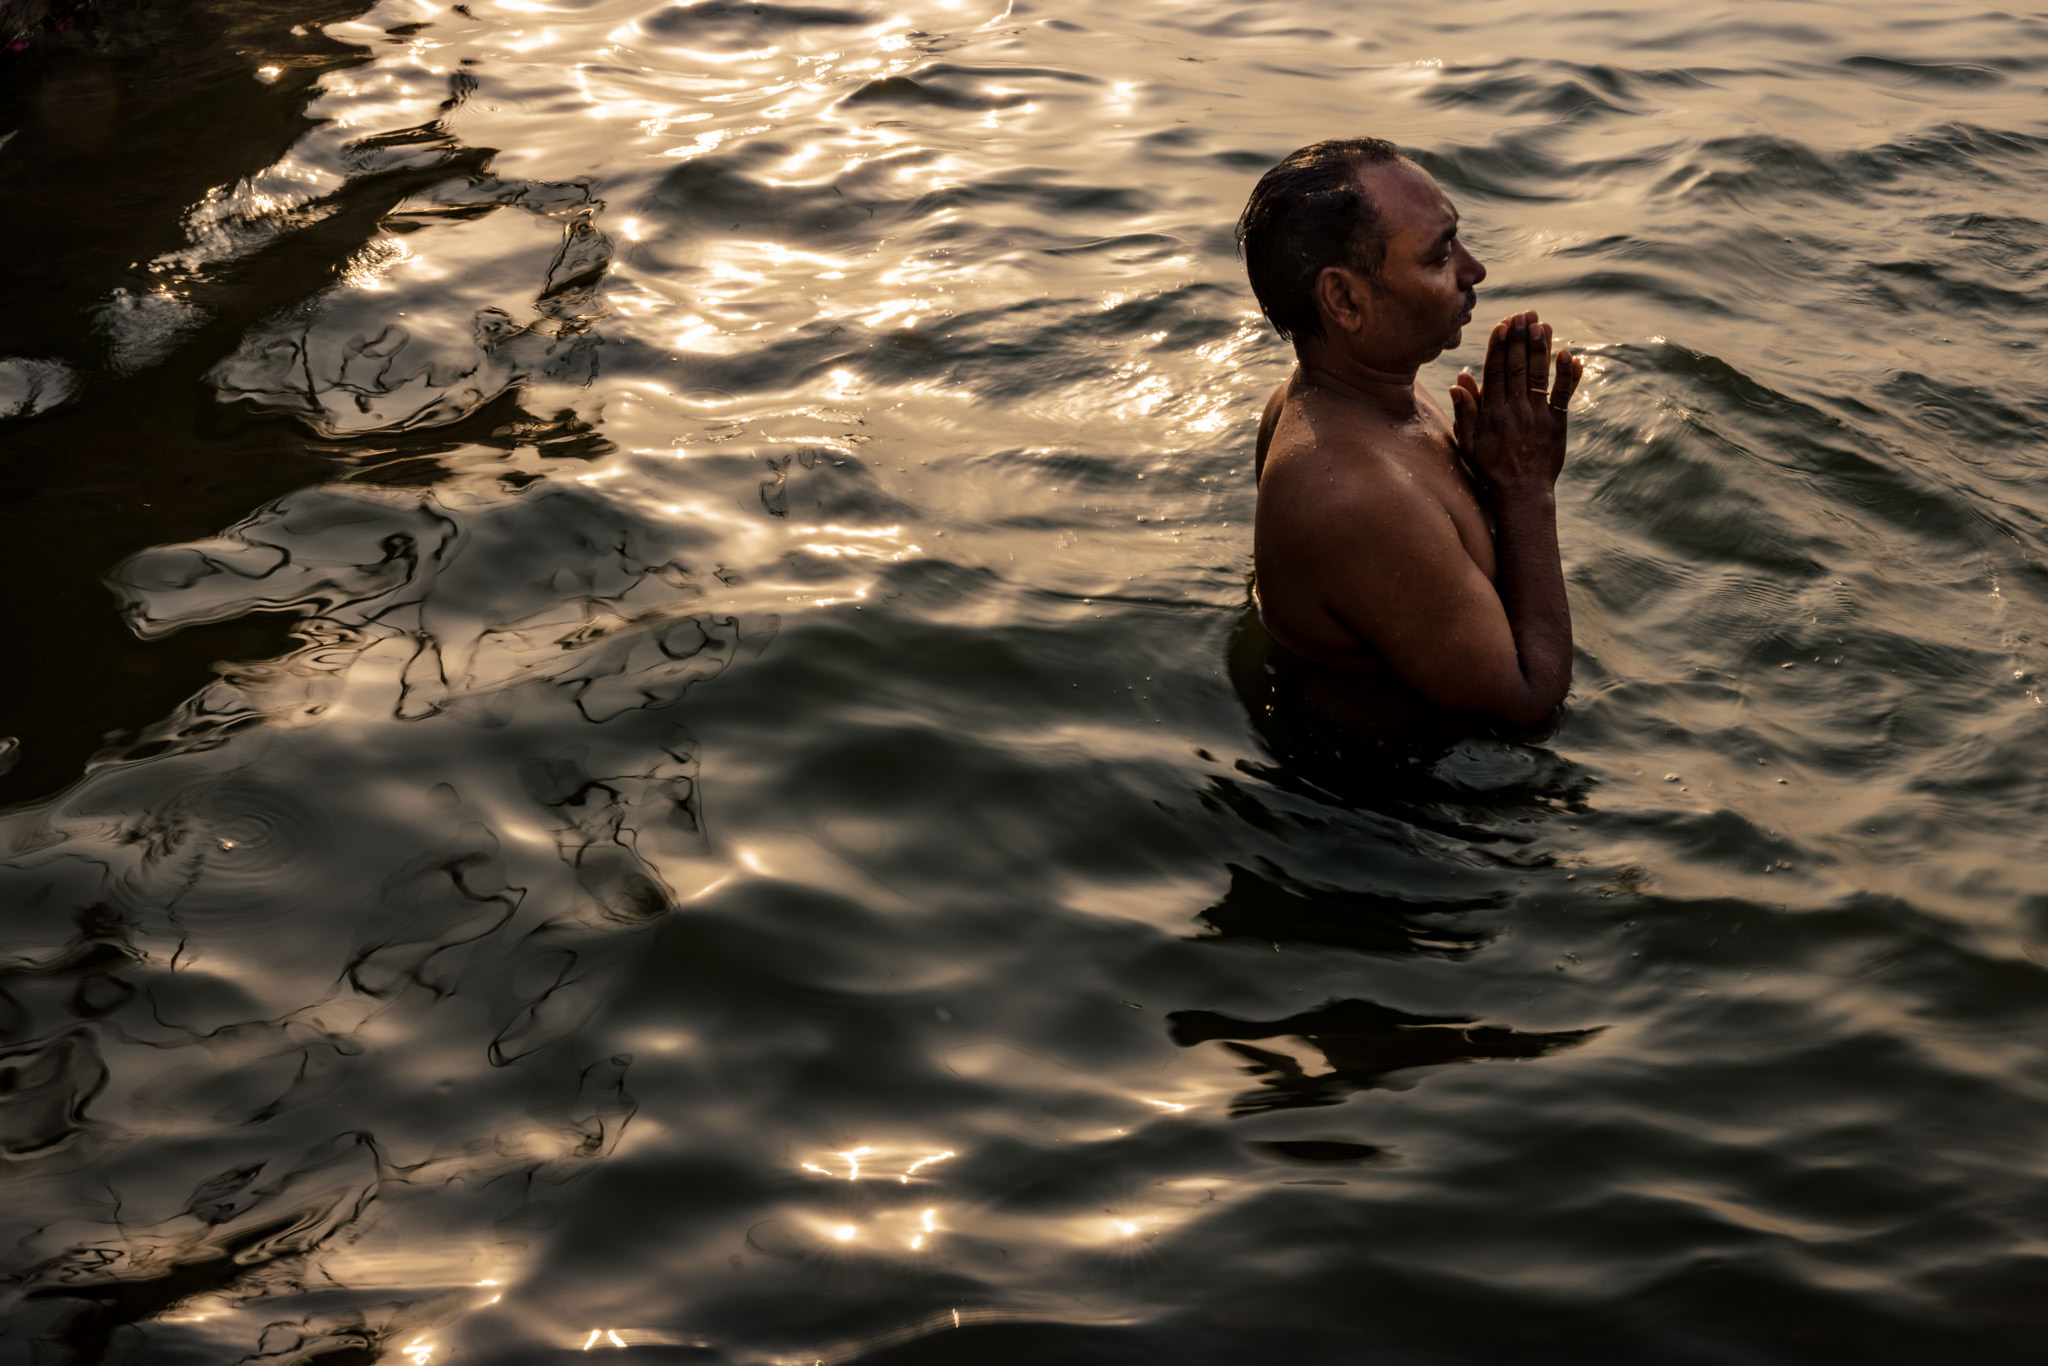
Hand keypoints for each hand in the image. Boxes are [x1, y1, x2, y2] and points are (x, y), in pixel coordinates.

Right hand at [1448, 310, 1583, 495]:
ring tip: (1542, 324)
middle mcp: (1514, 411)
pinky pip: (1563, 395)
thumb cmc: (1490, 468)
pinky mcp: (1557, 424)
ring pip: (1539, 376)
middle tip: (1524, 314)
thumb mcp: (1467, 444)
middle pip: (1518, 368)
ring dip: (1542, 348)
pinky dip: (1567, 375)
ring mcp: (1537, 417)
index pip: (1495, 372)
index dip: (1499, 347)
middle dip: (1520, 339)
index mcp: (1491, 414)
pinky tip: (1569, 355)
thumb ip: (1464, 412)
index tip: (1502, 325)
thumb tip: (1460, 380)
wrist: (1521, 494)